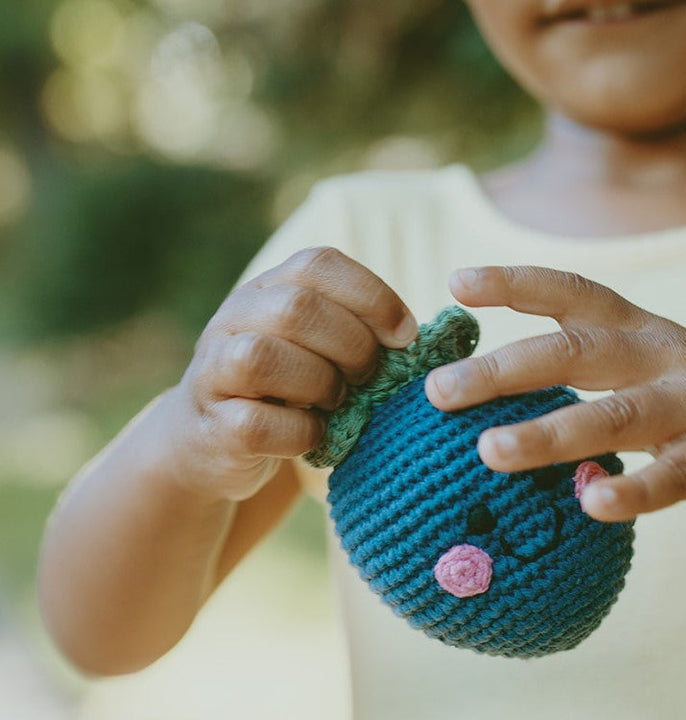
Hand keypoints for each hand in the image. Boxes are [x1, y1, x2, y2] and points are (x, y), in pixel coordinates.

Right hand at [166, 247, 418, 501]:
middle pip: (296, 308)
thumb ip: (359, 334)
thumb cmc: (287, 391)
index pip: (319, 264)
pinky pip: (256, 424)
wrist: (214, 444)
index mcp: (268, 290)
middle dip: (351, 345)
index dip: (372, 296)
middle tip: (370, 375)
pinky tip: (315, 435)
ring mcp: (215, 371)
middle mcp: (234, 319)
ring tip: (339, 402)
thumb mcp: (319, 350)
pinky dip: (299, 432)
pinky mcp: (213, 427)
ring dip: (320, 384)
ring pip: (263, 357)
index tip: (406, 336)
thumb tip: (427, 338)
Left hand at [425, 266, 685, 523]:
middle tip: (437, 391)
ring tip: (490, 452)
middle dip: (504, 367)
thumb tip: (508, 398)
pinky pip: (677, 475)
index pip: (574, 293)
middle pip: (578, 350)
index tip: (454, 282)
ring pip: (618, 413)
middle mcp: (669, 355)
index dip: (516, 281)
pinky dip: (635, 491)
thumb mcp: (659, 375)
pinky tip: (592, 505)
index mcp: (646, 332)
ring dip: (551, 431)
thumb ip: (598, 377)